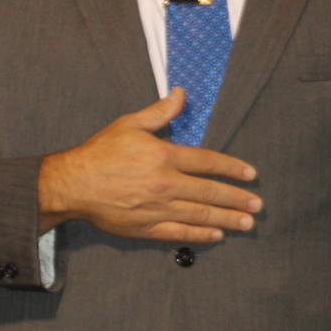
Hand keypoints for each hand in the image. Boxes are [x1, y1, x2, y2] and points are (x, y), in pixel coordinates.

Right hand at [36, 88, 259, 241]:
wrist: (73, 184)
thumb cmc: (100, 153)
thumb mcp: (129, 124)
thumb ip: (160, 112)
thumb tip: (182, 94)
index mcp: (163, 157)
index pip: (208, 162)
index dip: (232, 168)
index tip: (251, 174)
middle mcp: (165, 184)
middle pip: (209, 192)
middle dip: (237, 199)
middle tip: (257, 205)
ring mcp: (157, 209)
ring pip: (199, 215)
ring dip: (226, 219)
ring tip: (247, 223)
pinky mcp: (146, 227)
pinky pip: (179, 233)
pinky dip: (200, 235)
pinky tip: (216, 235)